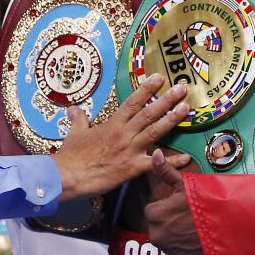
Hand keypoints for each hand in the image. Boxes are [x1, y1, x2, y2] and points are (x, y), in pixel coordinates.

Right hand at [53, 74, 192, 198]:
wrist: (68, 176)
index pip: (132, 102)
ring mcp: (130, 149)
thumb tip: (73, 108)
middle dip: (166, 99)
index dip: (146, 89)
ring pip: (155, 131)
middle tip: (182, 88)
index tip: (159, 78)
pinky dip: (172, 162)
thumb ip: (78, 119)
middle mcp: (124, 133)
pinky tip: (186, 158)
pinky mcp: (132, 168)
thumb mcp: (74, 133)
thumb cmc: (71, 156)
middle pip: (148, 113)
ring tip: (186, 108)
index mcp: (112, 124)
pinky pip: (156, 164)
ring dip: (172, 119)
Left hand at [145, 149, 204, 254]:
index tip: (182, 205)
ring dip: (177, 234)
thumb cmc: (203, 202)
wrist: (224, 225)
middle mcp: (155, 235)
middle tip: (189, 216)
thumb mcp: (184, 184)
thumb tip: (153, 153)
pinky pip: (179, 252)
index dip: (168, 206)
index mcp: (153, 214)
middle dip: (170, 221)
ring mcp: (168, 250)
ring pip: (169, 239)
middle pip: (160, 225)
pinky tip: (197, 238)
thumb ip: (164, 171)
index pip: (154, 210)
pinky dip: (186, 248)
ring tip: (194, 227)